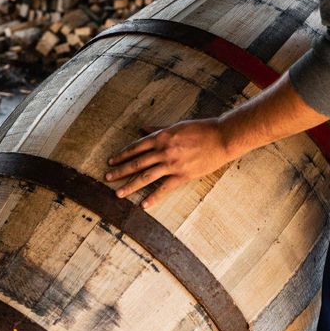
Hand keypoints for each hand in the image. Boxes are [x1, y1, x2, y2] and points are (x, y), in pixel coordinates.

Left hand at [106, 119, 230, 208]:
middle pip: (137, 162)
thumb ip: (160, 129)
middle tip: (107, 177)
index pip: (136, 147)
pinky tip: (143, 204)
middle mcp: (164, 150)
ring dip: (130, 185)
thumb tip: (144, 128)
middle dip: (120, 171)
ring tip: (118, 193)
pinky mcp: (183, 175)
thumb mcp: (178, 125)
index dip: (122, 155)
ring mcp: (172, 164)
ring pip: (146, 176)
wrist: (222, 137)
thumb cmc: (201, 129)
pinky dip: (153, 197)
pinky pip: (164, 188)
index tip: (111, 161)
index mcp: (162, 136)